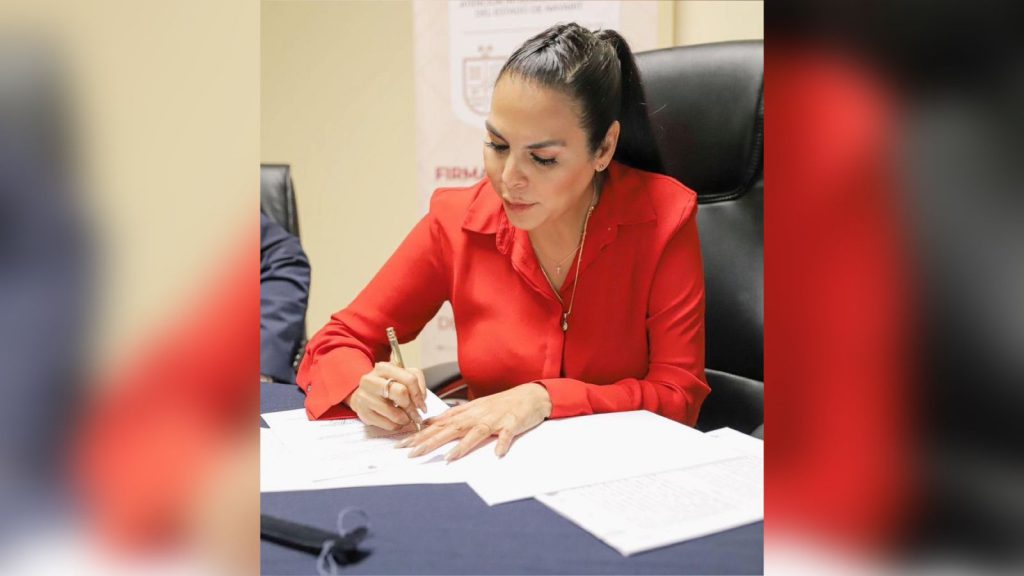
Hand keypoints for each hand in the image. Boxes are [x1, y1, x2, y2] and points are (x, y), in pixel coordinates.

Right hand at [345, 362, 426, 430]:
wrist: (364, 394)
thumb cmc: (386, 385)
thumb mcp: (402, 375)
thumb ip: (417, 381)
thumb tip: (422, 399)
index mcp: (383, 368)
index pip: (409, 379)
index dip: (419, 395)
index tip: (423, 406)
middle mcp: (371, 380)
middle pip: (401, 393)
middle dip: (412, 408)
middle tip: (416, 415)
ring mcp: (365, 397)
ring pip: (395, 413)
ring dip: (405, 419)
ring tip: (406, 419)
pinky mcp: (363, 412)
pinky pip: (387, 424)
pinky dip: (396, 426)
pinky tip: (396, 422)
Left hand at [397, 383, 551, 461]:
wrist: (529, 396)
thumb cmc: (499, 404)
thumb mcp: (473, 408)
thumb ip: (452, 416)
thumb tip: (428, 423)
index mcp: (466, 413)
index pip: (439, 424)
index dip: (420, 435)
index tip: (401, 445)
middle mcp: (476, 415)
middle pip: (450, 429)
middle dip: (431, 441)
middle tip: (412, 453)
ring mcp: (494, 420)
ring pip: (475, 432)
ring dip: (462, 445)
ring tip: (447, 458)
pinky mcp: (511, 424)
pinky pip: (506, 435)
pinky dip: (502, 443)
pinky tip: (498, 454)